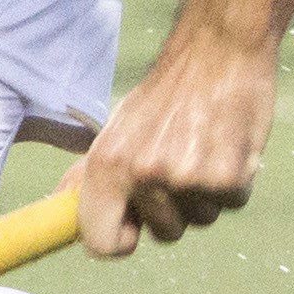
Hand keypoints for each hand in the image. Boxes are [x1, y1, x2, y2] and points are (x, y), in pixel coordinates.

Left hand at [74, 37, 277, 255]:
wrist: (217, 50)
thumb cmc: (166, 94)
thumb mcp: (117, 129)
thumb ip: (89, 174)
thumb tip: (58, 205)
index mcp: (108, 165)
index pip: (101, 243)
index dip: (121, 241)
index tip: (135, 224)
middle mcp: (144, 174)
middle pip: (164, 234)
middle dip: (175, 208)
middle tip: (180, 159)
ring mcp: (186, 179)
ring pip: (201, 220)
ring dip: (206, 194)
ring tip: (204, 148)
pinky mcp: (227, 178)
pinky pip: (232, 204)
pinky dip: (235, 182)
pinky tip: (228, 144)